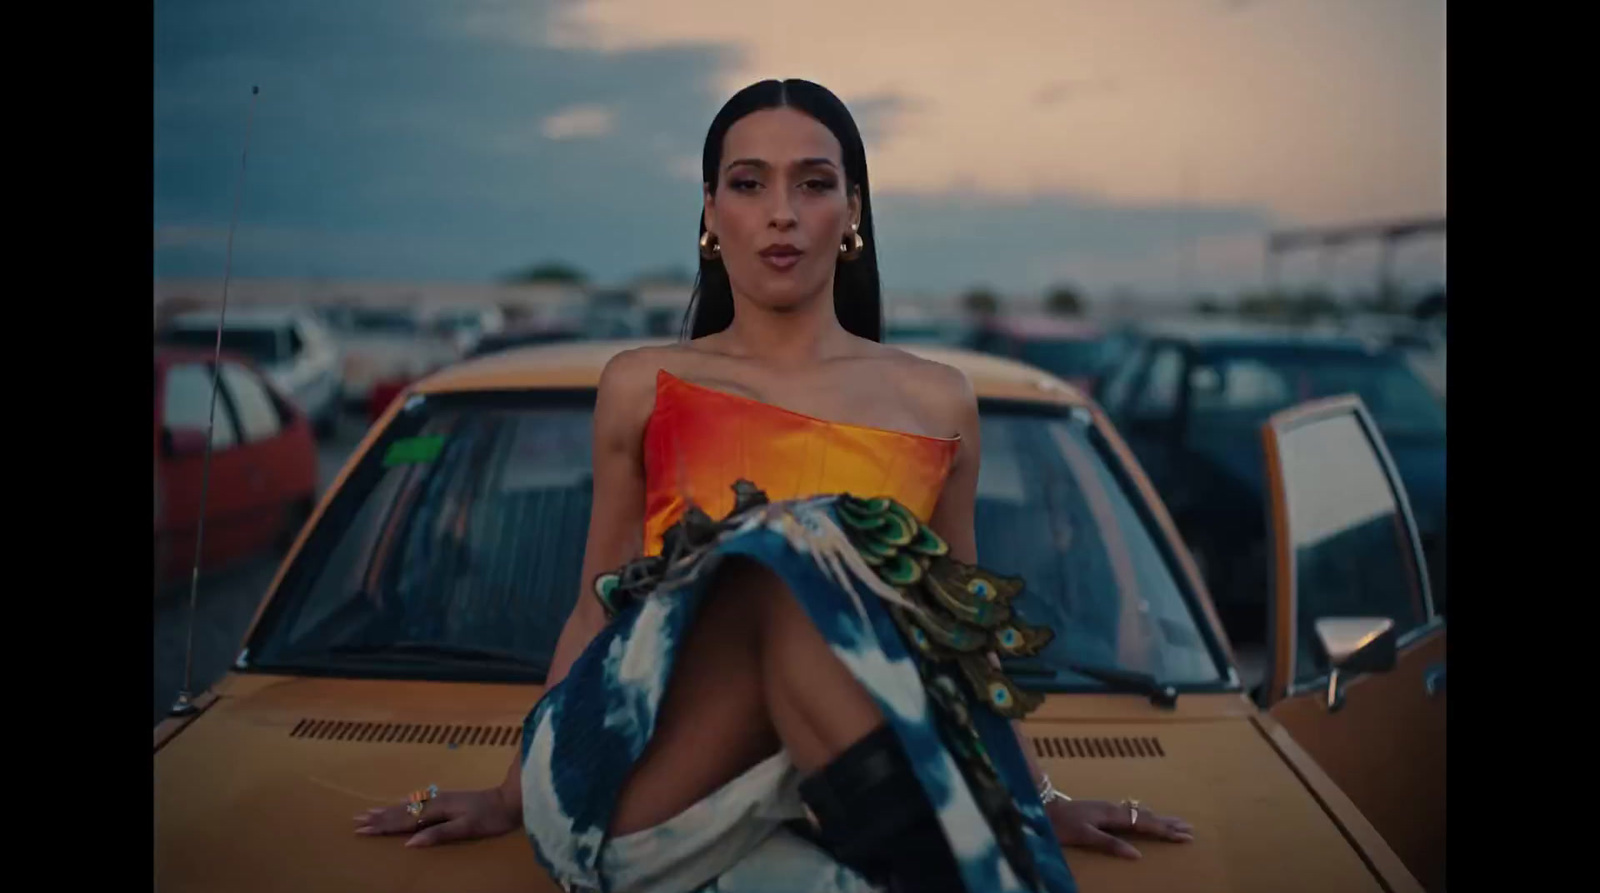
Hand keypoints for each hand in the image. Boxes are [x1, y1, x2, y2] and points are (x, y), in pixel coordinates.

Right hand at [353, 787, 519, 847]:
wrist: (511, 798)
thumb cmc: (490, 817)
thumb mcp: (465, 828)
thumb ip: (437, 834)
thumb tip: (408, 843)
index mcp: (437, 809)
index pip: (403, 819)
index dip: (382, 825)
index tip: (362, 828)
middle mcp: (435, 801)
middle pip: (401, 810)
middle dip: (379, 816)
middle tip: (356, 820)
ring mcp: (441, 798)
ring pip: (408, 805)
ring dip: (388, 809)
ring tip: (370, 811)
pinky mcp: (447, 799)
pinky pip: (417, 802)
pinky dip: (403, 805)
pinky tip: (401, 805)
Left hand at [1046, 798, 1193, 859]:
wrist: (1042, 806)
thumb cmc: (1061, 823)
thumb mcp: (1085, 836)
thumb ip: (1111, 844)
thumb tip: (1138, 855)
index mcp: (1113, 814)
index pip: (1146, 823)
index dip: (1166, 830)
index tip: (1185, 835)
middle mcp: (1113, 808)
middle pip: (1147, 815)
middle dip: (1168, 823)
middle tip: (1189, 829)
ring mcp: (1108, 807)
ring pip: (1140, 812)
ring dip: (1158, 818)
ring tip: (1175, 822)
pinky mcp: (1102, 809)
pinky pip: (1132, 812)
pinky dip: (1145, 816)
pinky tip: (1146, 816)